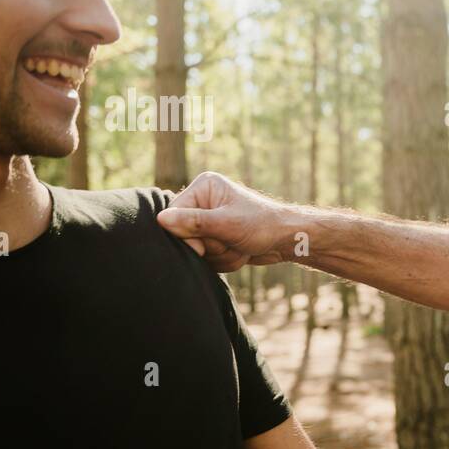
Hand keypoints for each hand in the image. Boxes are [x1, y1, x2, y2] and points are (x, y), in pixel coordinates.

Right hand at [157, 171, 294, 271]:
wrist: (288, 240)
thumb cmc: (263, 225)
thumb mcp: (227, 224)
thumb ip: (194, 223)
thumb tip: (161, 219)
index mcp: (204, 187)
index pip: (173, 215)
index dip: (188, 235)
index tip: (206, 245)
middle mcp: (203, 201)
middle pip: (183, 235)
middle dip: (210, 247)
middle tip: (231, 242)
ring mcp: (209, 221)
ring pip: (196, 249)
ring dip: (219, 255)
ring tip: (239, 246)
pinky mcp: (216, 237)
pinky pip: (207, 257)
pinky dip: (224, 260)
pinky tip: (240, 252)